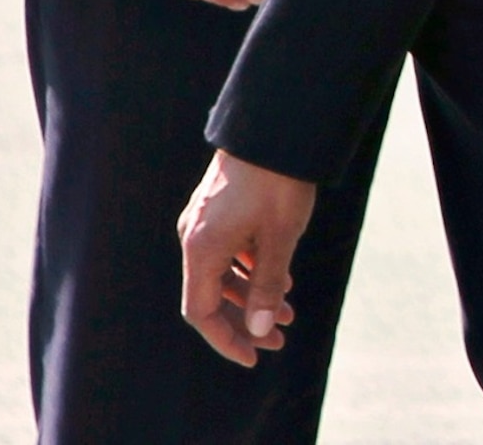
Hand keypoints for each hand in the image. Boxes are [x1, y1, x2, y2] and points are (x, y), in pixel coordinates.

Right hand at [179, 150, 316, 365]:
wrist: (275, 125)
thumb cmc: (278, 181)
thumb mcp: (280, 237)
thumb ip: (267, 286)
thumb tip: (258, 329)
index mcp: (200, 249)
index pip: (201, 312)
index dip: (225, 339)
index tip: (253, 357)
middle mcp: (194, 237)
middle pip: (212, 295)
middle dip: (245, 320)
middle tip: (279, 339)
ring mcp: (203, 221)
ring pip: (222, 271)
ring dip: (252, 294)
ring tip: (288, 310)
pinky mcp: (217, 207)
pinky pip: (228, 250)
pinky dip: (250, 267)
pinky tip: (281, 276)